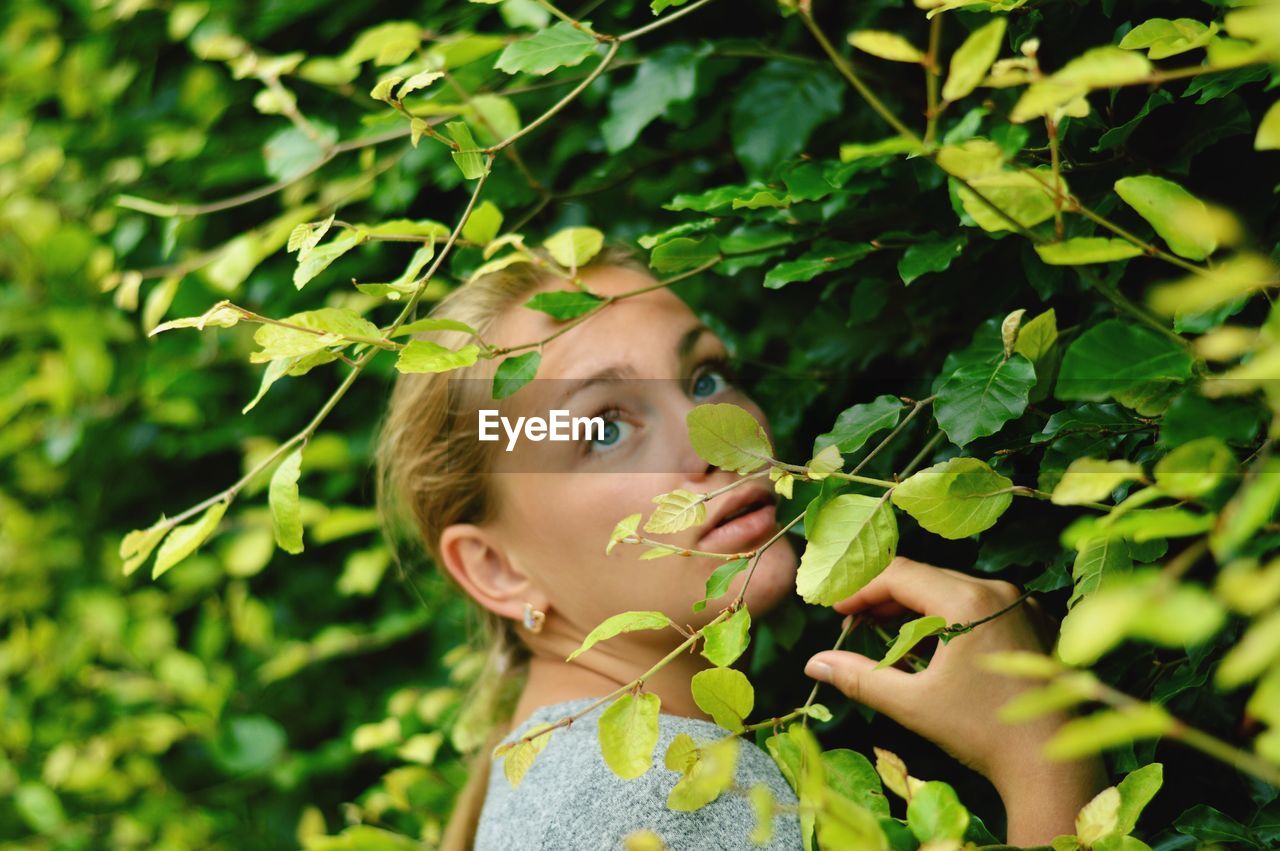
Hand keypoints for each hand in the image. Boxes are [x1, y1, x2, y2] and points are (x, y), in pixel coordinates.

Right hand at [802, 556, 1106, 843]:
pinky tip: (929, 647)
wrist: (1050, 766)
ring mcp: (1021, 605)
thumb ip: (860, 677)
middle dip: (883, 598)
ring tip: (883, 635)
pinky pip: (979, 605)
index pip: (900, 574)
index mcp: (968, 601)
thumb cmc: (981, 732)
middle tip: (852, 624)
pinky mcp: (1033, 622)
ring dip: (914, 609)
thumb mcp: (913, 704)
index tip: (834, 611)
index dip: (860, 589)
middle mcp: (999, 591)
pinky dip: (948, 618)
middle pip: (925, 577)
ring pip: (951, 590)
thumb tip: (814, 664)